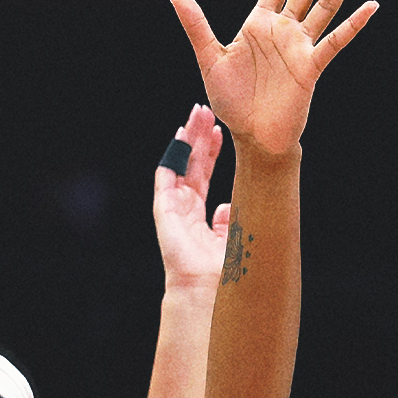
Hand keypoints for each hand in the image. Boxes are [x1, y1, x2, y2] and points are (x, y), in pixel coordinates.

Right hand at [154, 105, 231, 294]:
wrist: (206, 286)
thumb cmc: (223, 270)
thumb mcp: (232, 238)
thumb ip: (228, 221)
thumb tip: (226, 206)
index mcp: (201, 216)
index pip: (204, 176)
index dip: (211, 153)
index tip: (222, 132)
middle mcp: (185, 209)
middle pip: (192, 164)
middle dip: (199, 137)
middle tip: (207, 111)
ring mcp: (174, 207)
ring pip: (181, 163)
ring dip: (189, 138)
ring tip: (198, 114)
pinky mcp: (165, 207)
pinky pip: (167, 174)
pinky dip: (173, 154)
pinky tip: (181, 135)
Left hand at [169, 0, 376, 156]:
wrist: (254, 136)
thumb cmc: (232, 101)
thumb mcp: (210, 58)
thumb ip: (197, 25)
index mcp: (259, 21)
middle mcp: (284, 29)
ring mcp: (301, 46)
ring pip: (327, 4)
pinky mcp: (313, 66)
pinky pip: (336, 41)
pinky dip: (354, 23)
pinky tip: (370, 6)